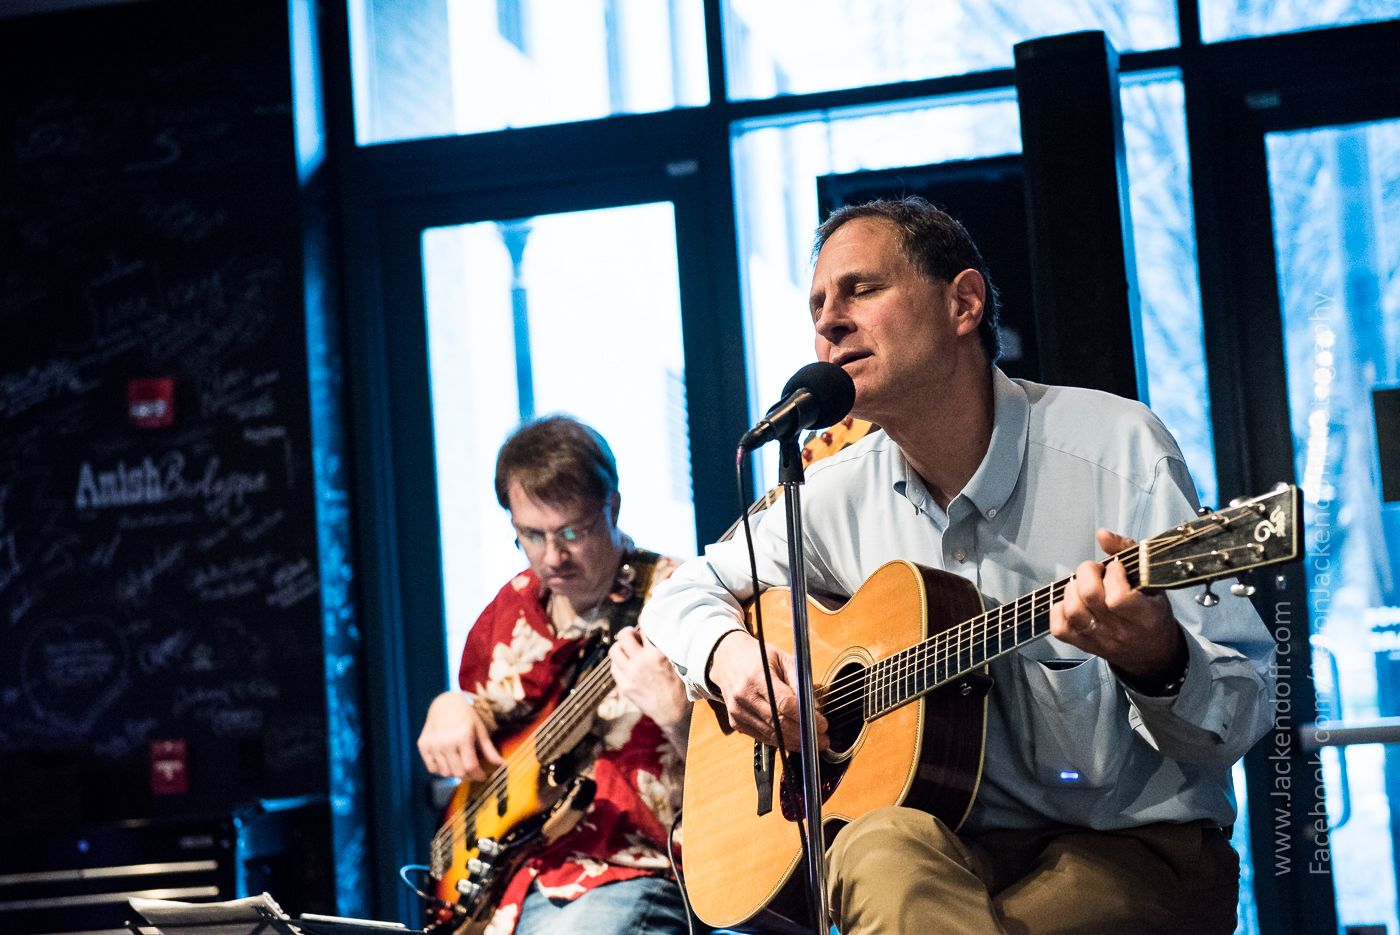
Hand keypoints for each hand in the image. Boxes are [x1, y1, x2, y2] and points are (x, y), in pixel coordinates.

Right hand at [417, 691, 502, 779]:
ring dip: (455, 773)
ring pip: (445, 773)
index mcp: (463, 736)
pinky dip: (441, 770)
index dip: (478, 775)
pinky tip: (448, 762)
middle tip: (473, 772)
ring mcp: (433, 744)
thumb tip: (502, 765)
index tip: (482, 776)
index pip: (470, 767)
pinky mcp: (423, 746)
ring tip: (461, 765)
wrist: (444, 703)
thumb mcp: (480, 730)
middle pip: (458, 772)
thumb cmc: (465, 716)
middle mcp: (446, 741)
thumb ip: (490, 750)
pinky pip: (432, 768)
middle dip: (469, 776)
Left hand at [609, 627, 691, 742]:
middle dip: (627, 633)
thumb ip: (665, 647)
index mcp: (657, 654)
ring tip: (626, 649)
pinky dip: (618, 663)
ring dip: (619, 647)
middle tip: (631, 635)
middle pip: (623, 635)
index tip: (644, 623)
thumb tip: (658, 631)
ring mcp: (631, 675)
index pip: (644, 628)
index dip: (643, 623)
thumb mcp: (678, 663)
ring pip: (614, 651)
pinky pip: (613, 668)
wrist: (674, 713)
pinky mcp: (624, 686)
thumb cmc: (680, 687)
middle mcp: (642, 662)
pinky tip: (626, 665)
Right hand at [707, 630, 827, 749]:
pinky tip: (793, 740)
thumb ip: (800, 682)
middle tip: (823, 740)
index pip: (784, 703)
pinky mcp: (735, 721)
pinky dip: (780, 741)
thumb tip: (815, 708)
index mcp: (757, 676)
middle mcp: (744, 695)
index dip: (805, 717)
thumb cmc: (758, 657)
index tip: (822, 724)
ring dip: (794, 742)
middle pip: (778, 723)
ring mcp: (737, 711)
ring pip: (771, 735)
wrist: (727, 659)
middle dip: (804, 735)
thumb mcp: (783, 658)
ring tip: (812, 743)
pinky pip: (762, 737)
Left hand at [1049, 529, 1184, 681]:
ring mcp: (1099, 640)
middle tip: (1096, 571)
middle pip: (1090, 597)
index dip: (1113, 574)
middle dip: (1088, 573)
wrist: (1151, 652)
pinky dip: (1060, 609)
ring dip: (1073, 589)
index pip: (1118, 597)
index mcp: (1145, 616)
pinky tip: (1074, 601)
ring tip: (1085, 584)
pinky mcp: (1082, 644)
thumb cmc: (1152, 611)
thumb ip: (1128, 551)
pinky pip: (1059, 627)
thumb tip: (1102, 534)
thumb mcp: (1152, 579)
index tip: (1117, 568)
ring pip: (1073, 610)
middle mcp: (1121, 631)